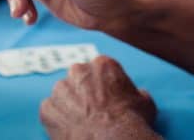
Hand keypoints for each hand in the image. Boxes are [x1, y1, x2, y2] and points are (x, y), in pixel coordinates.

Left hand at [40, 56, 158, 139]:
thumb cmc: (131, 121)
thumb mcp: (145, 102)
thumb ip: (137, 92)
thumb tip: (138, 94)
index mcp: (102, 64)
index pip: (98, 69)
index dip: (101, 85)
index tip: (104, 97)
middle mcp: (78, 71)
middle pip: (78, 78)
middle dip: (82, 91)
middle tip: (91, 109)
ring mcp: (60, 89)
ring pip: (62, 94)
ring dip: (68, 104)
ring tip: (79, 121)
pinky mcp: (47, 108)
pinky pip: (50, 111)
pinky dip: (57, 119)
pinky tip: (69, 129)